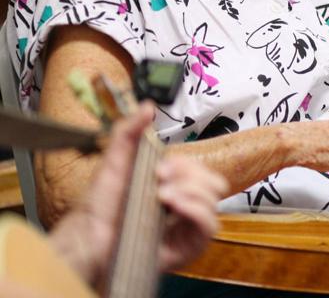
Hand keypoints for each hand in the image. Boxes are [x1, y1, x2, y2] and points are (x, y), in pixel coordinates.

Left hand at [48, 102, 227, 285]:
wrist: (88, 235)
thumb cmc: (101, 204)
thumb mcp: (115, 160)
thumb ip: (129, 131)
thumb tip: (148, 106)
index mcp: (176, 188)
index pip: (202, 170)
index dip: (188, 164)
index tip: (163, 165)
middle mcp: (186, 207)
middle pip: (215, 183)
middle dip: (191, 174)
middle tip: (161, 178)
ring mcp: (189, 228)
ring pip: (214, 200)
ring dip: (190, 190)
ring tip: (162, 194)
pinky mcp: (188, 247)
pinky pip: (209, 225)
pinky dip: (195, 209)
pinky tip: (173, 204)